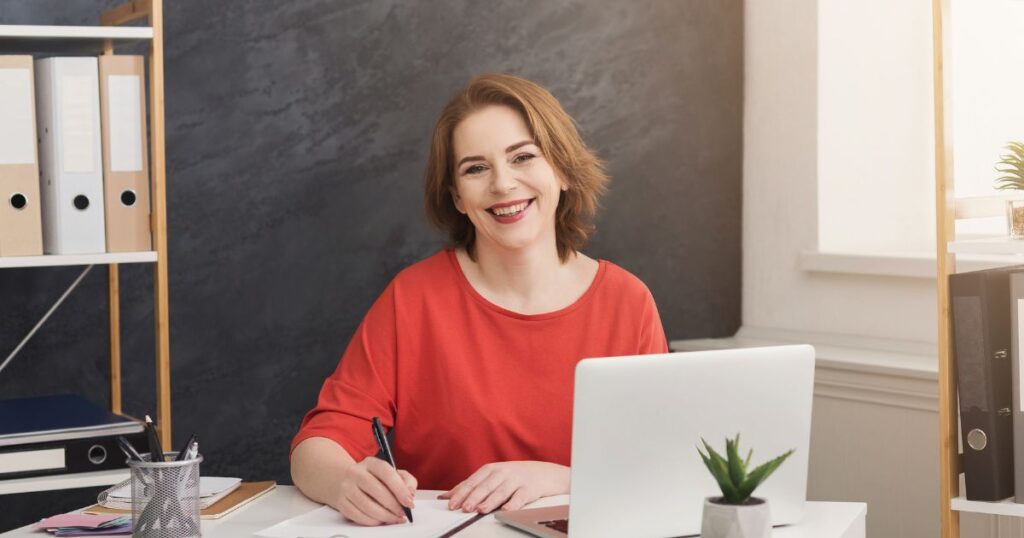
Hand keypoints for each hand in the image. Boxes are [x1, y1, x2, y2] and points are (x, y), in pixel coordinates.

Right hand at [329, 456, 417, 525]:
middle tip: (402, 513)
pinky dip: (372, 521)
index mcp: (370, 462)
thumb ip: (406, 479)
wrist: (344, 480)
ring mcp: (346, 487)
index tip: (409, 501)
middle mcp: (356, 472)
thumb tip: (410, 492)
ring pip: (367, 506)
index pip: (387, 473)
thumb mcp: (390, 472)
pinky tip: (380, 520)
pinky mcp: (341, 502)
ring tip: (394, 518)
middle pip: (377, 490)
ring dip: (384, 516)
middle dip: (393, 505)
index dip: (400, 489)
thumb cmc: (372, 478)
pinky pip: (357, 516)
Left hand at [438, 461, 569, 513]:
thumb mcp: (492, 477)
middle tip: (463, 508)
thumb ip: (470, 486)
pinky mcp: (529, 489)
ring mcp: (516, 480)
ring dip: (490, 501)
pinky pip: (520, 497)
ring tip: (480, 510)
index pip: (472, 482)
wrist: (544, 473)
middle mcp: (502, 473)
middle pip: (485, 486)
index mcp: (490, 470)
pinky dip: (513, 503)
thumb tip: (445, 496)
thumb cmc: (514, 476)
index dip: (461, 493)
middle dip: (473, 497)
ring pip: (501, 491)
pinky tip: (506, 509)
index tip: (451, 504)